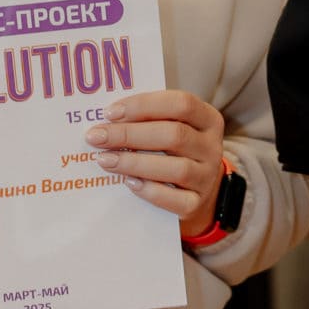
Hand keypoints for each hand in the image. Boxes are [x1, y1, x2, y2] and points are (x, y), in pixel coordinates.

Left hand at [83, 89, 226, 235]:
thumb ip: (149, 120)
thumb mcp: (172, 128)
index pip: (181, 104)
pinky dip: (149, 190)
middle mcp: (211, 147)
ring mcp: (207, 177)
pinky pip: (174, 199)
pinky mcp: (196, 204)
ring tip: (104, 160)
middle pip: (174, 135)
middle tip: (96, 137)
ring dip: (134, 163)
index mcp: (208, 119)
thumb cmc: (176, 152)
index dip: (144, 105)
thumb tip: (106, 120)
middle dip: (129, 134)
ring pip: (176, 168)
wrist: (198, 192)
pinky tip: (127, 182)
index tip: (110, 112)